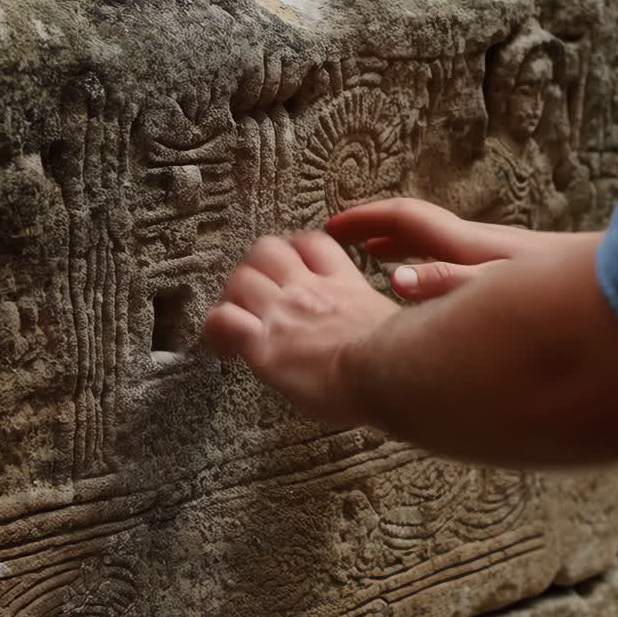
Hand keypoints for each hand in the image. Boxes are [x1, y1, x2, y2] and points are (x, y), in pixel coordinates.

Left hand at [203, 231, 398, 428]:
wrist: (390, 375)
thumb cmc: (401, 362)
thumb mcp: (395, 325)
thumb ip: (376, 318)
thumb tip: (379, 333)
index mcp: (343, 284)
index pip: (312, 241)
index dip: (294, 248)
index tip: (291, 266)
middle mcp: (309, 290)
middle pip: (267, 249)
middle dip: (256, 266)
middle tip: (257, 293)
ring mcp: (283, 313)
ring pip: (240, 277)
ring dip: (234, 295)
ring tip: (238, 318)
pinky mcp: (263, 343)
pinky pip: (222, 320)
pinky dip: (216, 330)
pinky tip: (223, 349)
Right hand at [326, 198, 589, 299]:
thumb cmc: (578, 296)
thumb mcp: (506, 293)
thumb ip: (451, 287)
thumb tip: (399, 279)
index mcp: (475, 248)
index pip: (408, 221)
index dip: (366, 221)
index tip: (332, 228)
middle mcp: (491, 249)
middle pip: (425, 232)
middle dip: (384, 236)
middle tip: (351, 246)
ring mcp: (512, 263)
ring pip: (448, 252)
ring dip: (413, 255)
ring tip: (388, 269)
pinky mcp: (534, 280)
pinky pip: (470, 272)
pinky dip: (444, 276)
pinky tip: (450, 305)